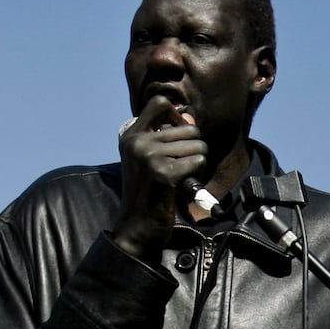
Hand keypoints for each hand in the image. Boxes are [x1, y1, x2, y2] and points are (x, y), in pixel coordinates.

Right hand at [113, 97, 208, 258]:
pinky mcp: (163, 173)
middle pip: (188, 128)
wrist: (137, 225)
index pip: (160, 103)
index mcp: (131, 134)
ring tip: (181, 177)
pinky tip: (184, 186)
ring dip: (197, 162)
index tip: (179, 136)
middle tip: (182, 167)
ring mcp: (149, 156)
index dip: (178, 116)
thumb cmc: (148, 192)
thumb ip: (166, 136)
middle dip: (194, 148)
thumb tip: (191, 117)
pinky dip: (197, 175)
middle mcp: (138, 141)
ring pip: (197, 145)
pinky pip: (198, 162)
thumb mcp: (148, 159)